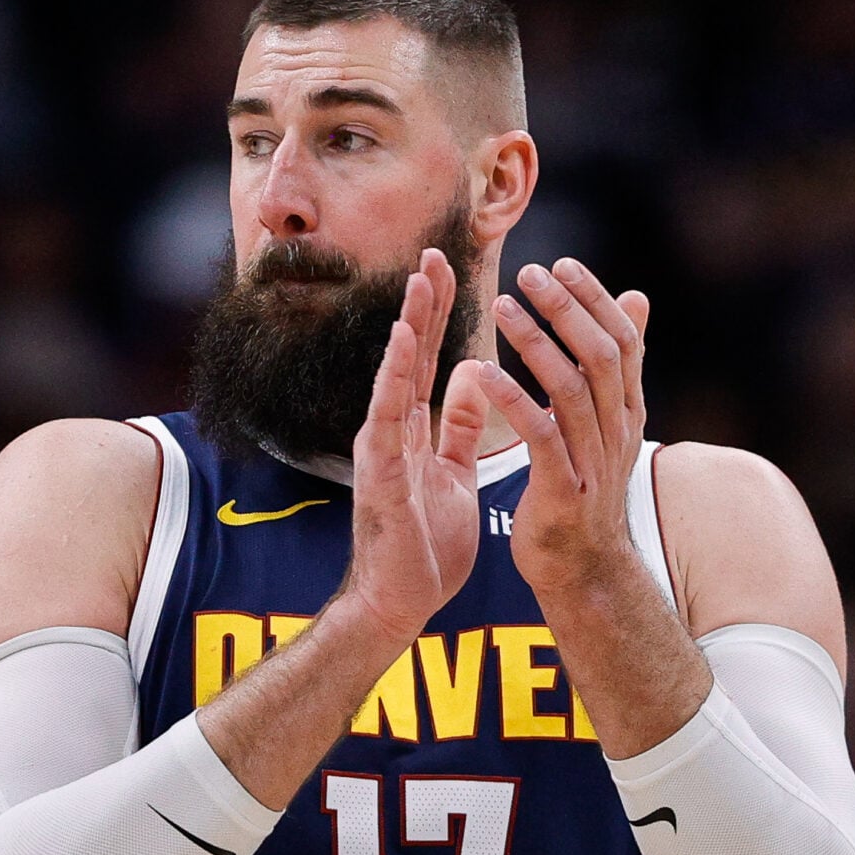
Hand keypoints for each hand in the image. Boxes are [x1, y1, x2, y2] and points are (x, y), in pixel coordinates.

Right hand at [342, 249, 488, 645]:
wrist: (404, 602)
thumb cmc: (426, 545)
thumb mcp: (455, 473)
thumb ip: (462, 426)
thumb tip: (476, 375)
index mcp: (414, 430)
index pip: (429, 360)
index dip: (438, 314)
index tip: (448, 266)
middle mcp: (393, 431)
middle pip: (410, 356)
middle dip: (422, 304)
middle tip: (434, 252)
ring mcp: (382, 450)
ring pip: (396, 376)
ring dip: (409, 327)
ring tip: (420, 282)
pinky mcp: (378, 473)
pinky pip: (388, 417)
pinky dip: (395, 377)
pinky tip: (405, 341)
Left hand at [469, 258, 651, 597]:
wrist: (582, 567)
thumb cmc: (584, 486)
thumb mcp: (609, 420)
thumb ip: (618, 362)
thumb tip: (636, 297)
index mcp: (627, 410)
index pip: (621, 340)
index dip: (593, 299)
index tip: (560, 265)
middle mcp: (618, 430)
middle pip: (600, 355)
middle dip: (566, 309)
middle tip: (529, 273)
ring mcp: (593, 461)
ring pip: (571, 389)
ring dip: (536, 344)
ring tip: (500, 308)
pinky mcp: (562, 490)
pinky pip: (540, 435)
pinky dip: (512, 400)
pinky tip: (483, 373)